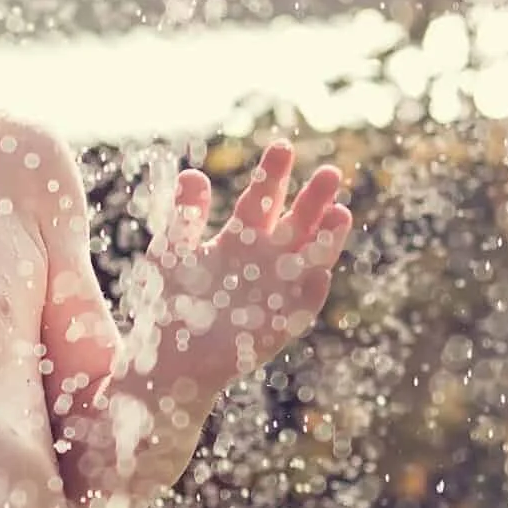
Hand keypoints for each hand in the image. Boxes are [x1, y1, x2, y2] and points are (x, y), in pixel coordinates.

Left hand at [145, 140, 352, 388]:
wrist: (167, 361)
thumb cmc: (170, 304)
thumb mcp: (173, 252)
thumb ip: (185, 216)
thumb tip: (192, 174)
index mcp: (241, 237)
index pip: (262, 197)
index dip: (273, 174)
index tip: (283, 146)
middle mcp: (267, 260)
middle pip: (297, 223)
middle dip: (313, 199)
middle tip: (330, 172)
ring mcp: (278, 292)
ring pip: (310, 260)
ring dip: (326, 240)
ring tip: (340, 214)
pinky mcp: (280, 326)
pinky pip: (300, 307)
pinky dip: (310, 291)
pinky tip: (320, 273)